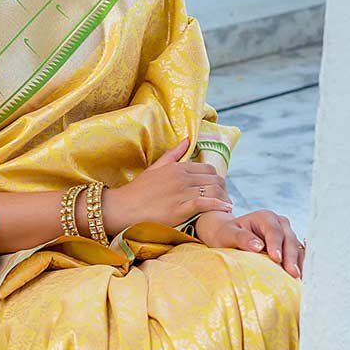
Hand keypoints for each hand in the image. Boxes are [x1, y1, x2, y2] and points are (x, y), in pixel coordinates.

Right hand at [104, 138, 232, 231]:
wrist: (122, 208)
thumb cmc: (137, 190)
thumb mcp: (154, 168)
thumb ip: (172, 155)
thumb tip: (187, 140)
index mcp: (177, 168)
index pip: (207, 169)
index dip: (216, 179)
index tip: (217, 188)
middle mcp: (182, 178)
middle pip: (214, 179)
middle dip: (223, 188)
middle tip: (225, 198)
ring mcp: (182, 193)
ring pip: (213, 190)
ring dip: (224, 198)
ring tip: (227, 205)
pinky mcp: (181, 208)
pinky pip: (206, 203)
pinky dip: (218, 205)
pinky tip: (225, 209)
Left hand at [193, 208, 304, 278]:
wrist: (229, 235)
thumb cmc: (227, 234)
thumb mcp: (229, 234)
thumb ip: (241, 238)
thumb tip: (258, 246)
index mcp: (265, 217)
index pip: (273, 231)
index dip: (276, 245)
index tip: (276, 259)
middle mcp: (279, 223)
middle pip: (288, 239)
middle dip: (291, 257)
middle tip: (292, 273)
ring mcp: (286, 234)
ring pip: (297, 247)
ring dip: (298, 263)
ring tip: (298, 278)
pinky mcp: (289, 246)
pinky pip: (298, 255)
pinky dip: (299, 265)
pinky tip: (299, 278)